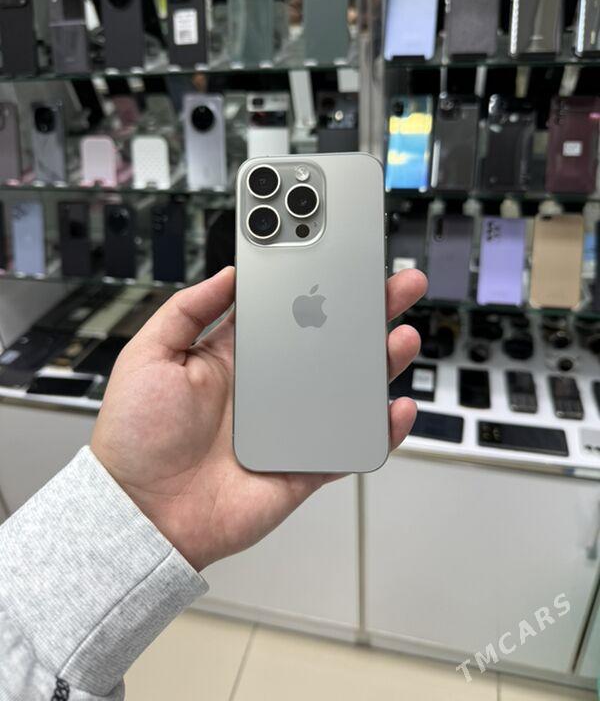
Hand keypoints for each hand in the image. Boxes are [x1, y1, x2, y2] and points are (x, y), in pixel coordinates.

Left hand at [91, 267, 426, 571]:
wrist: (141, 513)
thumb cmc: (136, 437)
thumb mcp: (149, 355)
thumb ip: (187, 309)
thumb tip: (228, 273)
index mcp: (236, 356)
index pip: (288, 311)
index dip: (316, 285)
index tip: (342, 260)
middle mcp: (269, 386)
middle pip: (329, 343)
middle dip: (364, 313)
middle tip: (395, 287)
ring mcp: (290, 425)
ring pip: (348, 388)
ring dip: (379, 362)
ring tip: (399, 336)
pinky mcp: (303, 465)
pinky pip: (350, 445)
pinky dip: (379, 430)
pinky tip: (395, 407)